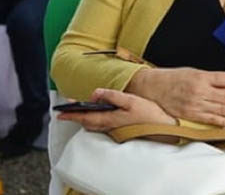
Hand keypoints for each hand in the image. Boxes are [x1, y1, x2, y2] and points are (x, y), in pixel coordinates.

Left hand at [57, 88, 174, 130]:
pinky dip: (96, 120)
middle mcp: (110, 127)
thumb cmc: (149, 114)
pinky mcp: (121, 130)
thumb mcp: (130, 100)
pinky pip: (103, 126)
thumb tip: (96, 93)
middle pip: (87, 123)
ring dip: (86, 119)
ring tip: (81, 110)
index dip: (72, 115)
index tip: (60, 113)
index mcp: (110, 119)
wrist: (164, 128)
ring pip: (95, 125)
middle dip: (77, 116)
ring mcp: (115, 130)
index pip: (85, 117)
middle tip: (68, 110)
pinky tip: (100, 114)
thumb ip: (112, 96)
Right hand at [128, 68, 224, 127]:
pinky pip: (210, 119)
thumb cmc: (173, 78)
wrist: (153, 87)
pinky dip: (222, 122)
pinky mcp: (190, 115)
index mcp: (201, 76)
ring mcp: (195, 104)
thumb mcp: (193, 72)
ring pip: (220, 109)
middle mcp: (200, 90)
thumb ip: (210, 79)